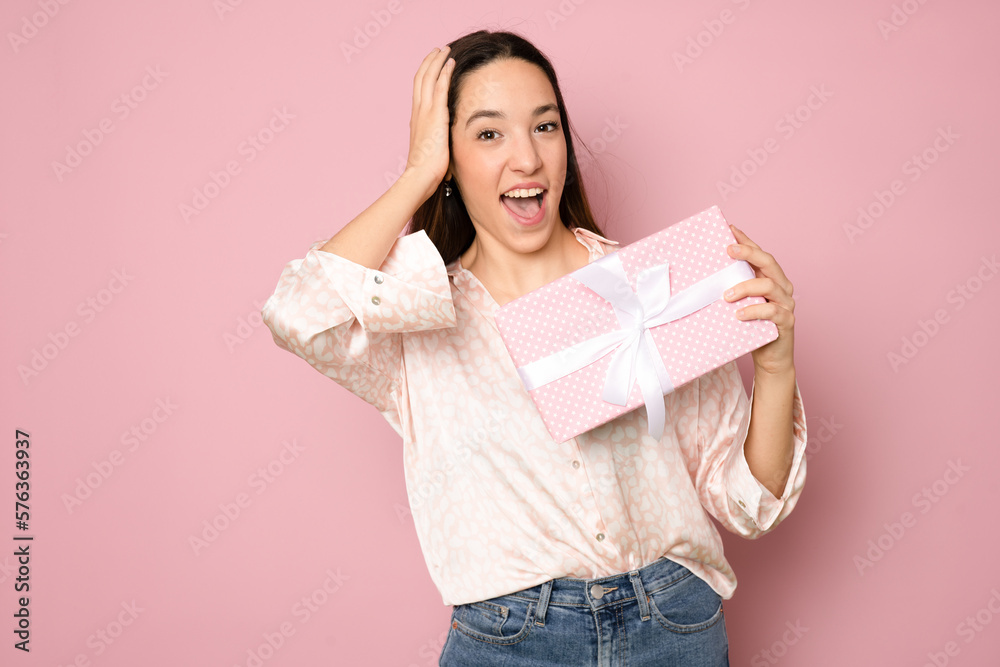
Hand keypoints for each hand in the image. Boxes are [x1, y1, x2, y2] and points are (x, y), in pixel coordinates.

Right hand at [404, 46, 454, 198]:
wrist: (420, 176)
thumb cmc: (426, 171)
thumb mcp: (431, 152)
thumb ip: (437, 144)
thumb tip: (446, 153)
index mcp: (416, 119)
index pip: (420, 91)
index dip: (425, 75)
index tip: (432, 65)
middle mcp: (418, 112)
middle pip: (421, 78)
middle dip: (430, 62)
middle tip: (438, 50)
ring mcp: (425, 112)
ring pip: (429, 78)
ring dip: (437, 61)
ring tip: (445, 50)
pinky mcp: (435, 115)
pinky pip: (439, 87)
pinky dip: (444, 72)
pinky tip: (451, 62)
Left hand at [723, 224, 794, 376]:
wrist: (770, 358)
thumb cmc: (752, 328)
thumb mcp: (741, 304)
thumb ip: (732, 289)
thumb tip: (703, 279)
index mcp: (772, 279)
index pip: (760, 255)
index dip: (747, 241)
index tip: (730, 229)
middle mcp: (783, 288)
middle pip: (769, 263)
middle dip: (748, 253)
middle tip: (728, 250)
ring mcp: (786, 304)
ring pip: (770, 285)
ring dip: (745, 287)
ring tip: (726, 296)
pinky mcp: (786, 322)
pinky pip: (772, 311)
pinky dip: (754, 310)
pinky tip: (739, 314)